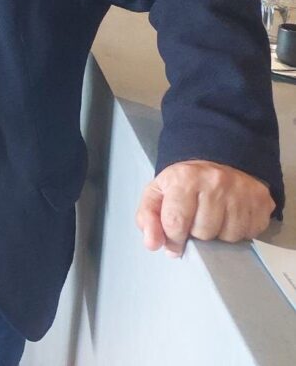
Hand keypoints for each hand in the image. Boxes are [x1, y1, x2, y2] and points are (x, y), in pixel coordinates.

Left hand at [136, 160, 274, 257]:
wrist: (218, 164)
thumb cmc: (185, 182)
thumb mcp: (158, 193)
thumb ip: (147, 218)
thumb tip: (152, 244)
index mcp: (184, 179)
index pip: (175, 223)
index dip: (172, 238)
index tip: (174, 238)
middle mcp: (215, 182)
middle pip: (203, 233)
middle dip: (196, 232)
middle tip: (196, 217)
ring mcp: (241, 192)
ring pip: (227, 236)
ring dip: (218, 233)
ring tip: (213, 216)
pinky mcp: (261, 202)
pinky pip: (248, 234)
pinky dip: (237, 231)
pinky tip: (230, 216)